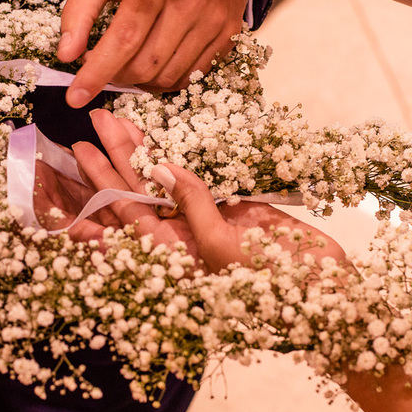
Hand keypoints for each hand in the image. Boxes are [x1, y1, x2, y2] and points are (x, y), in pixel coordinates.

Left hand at [59, 0, 247, 107]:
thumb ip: (80, 8)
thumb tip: (66, 54)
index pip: (122, 40)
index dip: (96, 73)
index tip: (74, 97)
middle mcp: (188, 1)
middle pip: (143, 66)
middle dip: (115, 76)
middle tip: (104, 68)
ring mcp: (213, 19)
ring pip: (166, 77)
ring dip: (139, 81)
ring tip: (128, 64)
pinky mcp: (228, 33)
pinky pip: (190, 77)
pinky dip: (165, 80)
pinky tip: (154, 64)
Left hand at [76, 110, 346, 271]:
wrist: (327, 293)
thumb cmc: (272, 285)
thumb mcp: (223, 246)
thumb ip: (192, 205)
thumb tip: (160, 167)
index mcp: (171, 255)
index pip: (124, 214)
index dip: (102, 180)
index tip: (83, 148)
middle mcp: (183, 239)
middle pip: (140, 191)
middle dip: (118, 157)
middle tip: (97, 118)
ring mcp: (209, 222)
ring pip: (169, 181)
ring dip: (148, 150)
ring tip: (125, 117)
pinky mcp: (238, 210)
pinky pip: (204, 178)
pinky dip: (188, 154)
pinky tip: (172, 130)